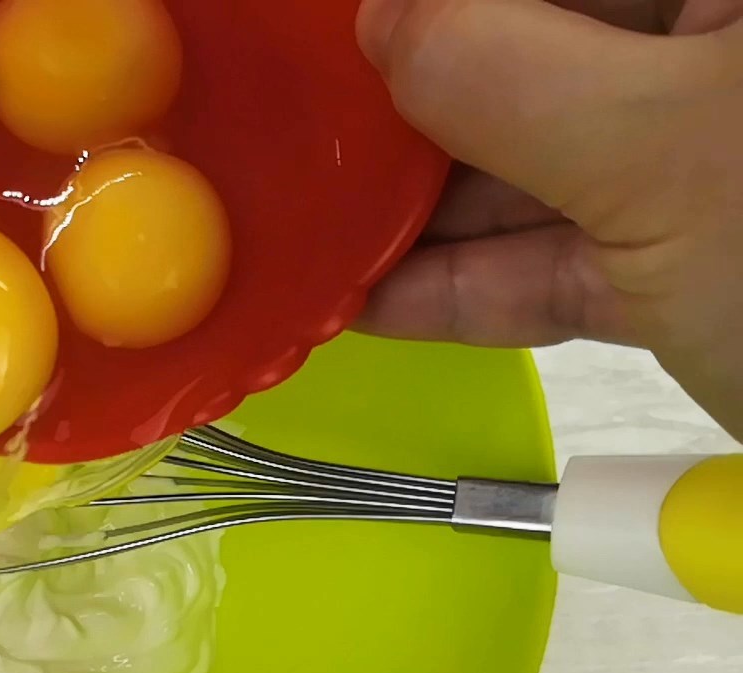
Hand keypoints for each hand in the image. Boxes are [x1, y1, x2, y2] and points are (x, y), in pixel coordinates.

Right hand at [353, 0, 742, 439]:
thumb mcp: (659, 146)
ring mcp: (707, 168)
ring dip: (421, 212)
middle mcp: (721, 66)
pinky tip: (369, 299)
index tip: (344, 36)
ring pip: (538, 164)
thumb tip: (383, 25)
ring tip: (314, 228)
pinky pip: (558, 259)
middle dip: (420, 104)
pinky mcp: (695, 270)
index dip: (441, 5)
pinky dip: (467, 285)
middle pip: (537, 55)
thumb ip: (503, 73)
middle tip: (315, 137)